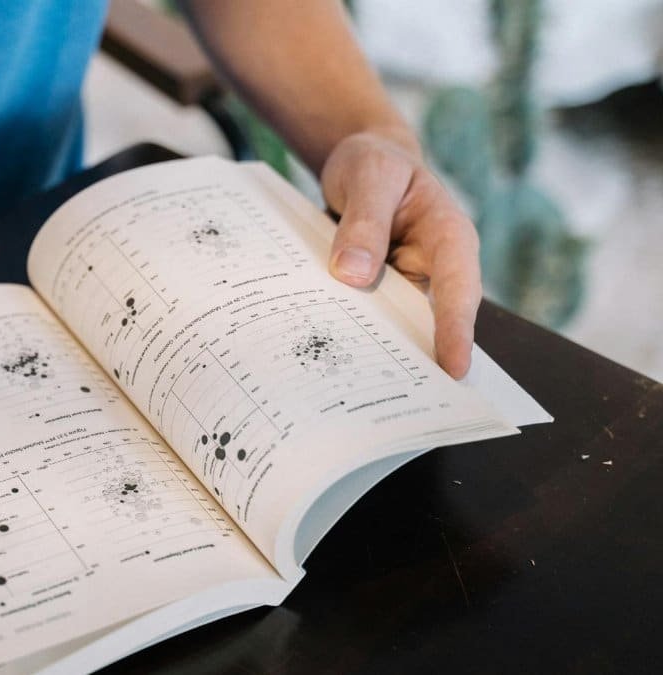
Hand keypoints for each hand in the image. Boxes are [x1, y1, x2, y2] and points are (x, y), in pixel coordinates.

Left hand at [320, 129, 480, 377]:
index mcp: (449, 236)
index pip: (458, 288)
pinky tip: (331, 362)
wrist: (361, 160)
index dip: (456, 329)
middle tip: (410, 403)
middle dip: (422, 359)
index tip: (454, 368)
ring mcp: (407, 282)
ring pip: (400, 324)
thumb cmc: (375, 163)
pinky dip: (356, 336)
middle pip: (433, 319)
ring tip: (363, 395)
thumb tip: (352, 274)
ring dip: (384, 355)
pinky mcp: (380, 290)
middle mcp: (435, 266)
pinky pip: (372, 317)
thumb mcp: (369, 177)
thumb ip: (364, 221)